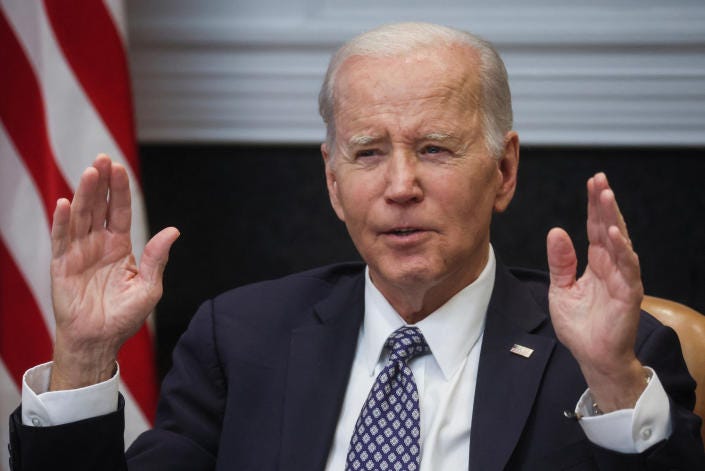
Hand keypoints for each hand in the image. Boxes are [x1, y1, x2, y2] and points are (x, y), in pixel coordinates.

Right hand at [49, 155, 178, 389]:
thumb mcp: (148, 287)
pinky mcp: (61, 266)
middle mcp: (98, 244)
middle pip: (99, 207)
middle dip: (101, 183)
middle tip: (102, 159)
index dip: (120, 190)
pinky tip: (65, 204)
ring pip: (81, 217)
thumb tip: (173, 230)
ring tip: (89, 173)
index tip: (119, 167)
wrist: (99, 340)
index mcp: (120, 246)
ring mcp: (78, 253)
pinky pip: (61, 240)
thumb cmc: (124, 316)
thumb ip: (157, 258)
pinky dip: (62, 222)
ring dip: (84, 195)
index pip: (120, 211)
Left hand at [547, 172, 645, 411]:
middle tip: (600, 180)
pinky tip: (614, 234)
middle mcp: (611, 266)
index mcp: (595, 262)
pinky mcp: (628, 294)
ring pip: (620, 242)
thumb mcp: (560, 289)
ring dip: (614, 219)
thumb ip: (560, 262)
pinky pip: (627, 268)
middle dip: (604, 203)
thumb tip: (556, 231)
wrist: (591, 356)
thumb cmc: (579, 325)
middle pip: (608, 228)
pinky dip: (621, 250)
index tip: (592, 182)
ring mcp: (621, 278)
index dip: (593, 205)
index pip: (595, 227)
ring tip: (606, 196)